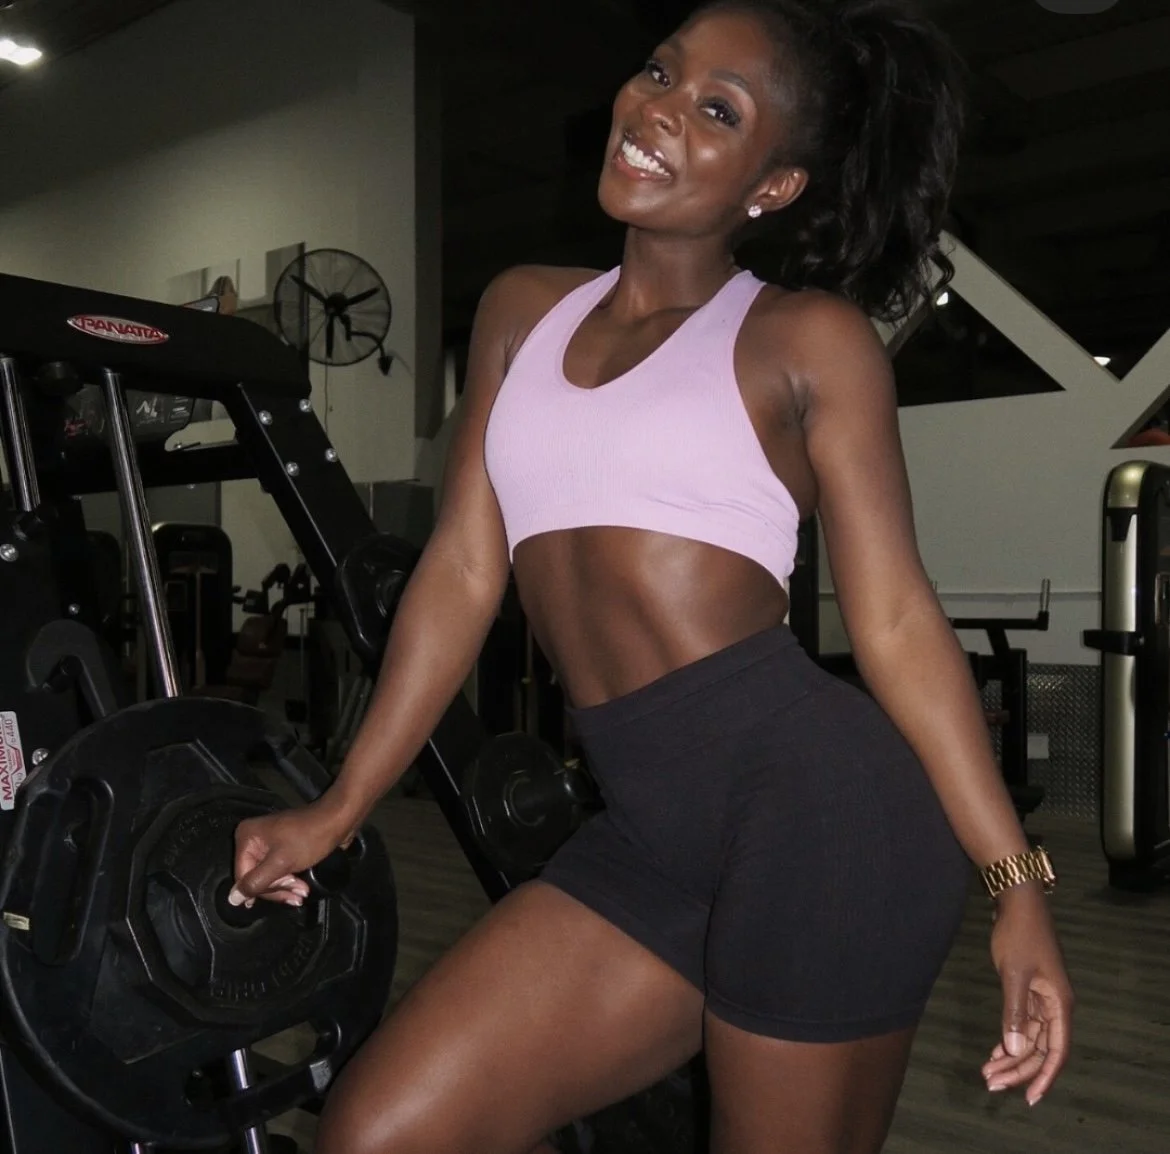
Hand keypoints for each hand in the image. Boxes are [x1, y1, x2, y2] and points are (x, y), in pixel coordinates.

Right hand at [231, 797, 357, 908]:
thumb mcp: (281, 863)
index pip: (243, 876)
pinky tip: (300, 887)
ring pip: (269, 875)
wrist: (339, 819)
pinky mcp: (282, 846)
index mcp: (247, 837)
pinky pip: (278, 869)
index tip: (286, 895)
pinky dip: (289, 879)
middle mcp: (253, 838)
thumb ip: (255, 882)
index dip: (263, 890)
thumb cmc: (311, 837)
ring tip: (302, 891)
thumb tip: (232, 899)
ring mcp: (268, 842)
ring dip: (286, 886)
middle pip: (256, 877)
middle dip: (278, 888)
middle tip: (298, 893)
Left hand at [982, 884, 1073, 1104]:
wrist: (1017, 902)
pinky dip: (1009, 1038)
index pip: (1056, 1052)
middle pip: (1040, 1049)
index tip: (1029, 1098)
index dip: (1044, 1077)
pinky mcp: (1029, 990)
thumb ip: (1014, 1012)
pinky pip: (1022, 1024)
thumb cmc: (1018, 935)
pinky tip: (995, 1051)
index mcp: (1060, 1005)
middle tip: (991, 1084)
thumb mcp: (1015, 974)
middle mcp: (1055, 1006)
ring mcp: (1042, 998)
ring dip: (1010, 1056)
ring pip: (1030, 1038)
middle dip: (1018, 1069)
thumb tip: (1015, 1049)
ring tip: (988, 1073)